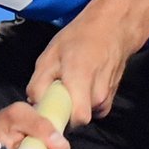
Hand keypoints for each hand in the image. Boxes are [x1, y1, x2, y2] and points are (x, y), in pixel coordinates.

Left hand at [28, 6, 136, 128]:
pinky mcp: (112, 98)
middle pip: (76, 118)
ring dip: (75, 106)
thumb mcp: (50, 55)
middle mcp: (98, 95)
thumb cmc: (80, 38)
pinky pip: (94, 110)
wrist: (113, 29)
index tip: (49, 111)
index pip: (77, 119)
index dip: (61, 119)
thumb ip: (38, 83)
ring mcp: (108, 98)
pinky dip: (85, 103)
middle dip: (64, 111)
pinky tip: (82, 87)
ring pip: (85, 113)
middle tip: (55, 93)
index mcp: (81, 82)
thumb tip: (35, 104)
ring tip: (70, 86)